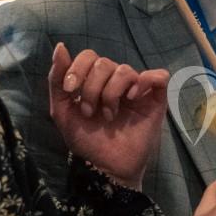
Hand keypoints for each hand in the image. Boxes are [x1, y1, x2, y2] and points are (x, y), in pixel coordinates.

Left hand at [48, 43, 167, 187]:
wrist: (105, 168)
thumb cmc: (86, 141)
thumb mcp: (63, 111)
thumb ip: (57, 80)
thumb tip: (60, 47)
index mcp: (95, 81)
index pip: (89, 56)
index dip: (78, 68)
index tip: (71, 91)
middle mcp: (116, 82)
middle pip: (104, 63)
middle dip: (92, 87)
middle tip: (89, 111)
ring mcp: (137, 90)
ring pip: (125, 70)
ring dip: (111, 92)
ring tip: (108, 115)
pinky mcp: (156, 100)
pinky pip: (158, 76)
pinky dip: (145, 81)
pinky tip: (132, 98)